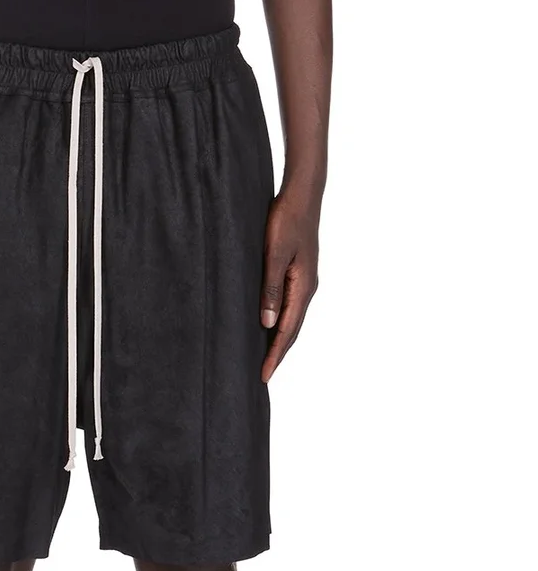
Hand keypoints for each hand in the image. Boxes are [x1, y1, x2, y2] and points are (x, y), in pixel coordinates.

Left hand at [260, 188, 320, 383]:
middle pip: (292, 331)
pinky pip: (291, 307)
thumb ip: (270, 289)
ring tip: (267, 359)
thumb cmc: (286, 219)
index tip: (264, 375)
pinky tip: (271, 328)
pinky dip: (281, 324)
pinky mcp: (299, 274)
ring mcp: (305, 282)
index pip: (286, 331)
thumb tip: (267, 323)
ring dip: (280, 341)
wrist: (302, 194)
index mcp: (302, 287)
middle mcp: (307, 288)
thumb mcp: (273, 254)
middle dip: (278, 355)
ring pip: (292, 320)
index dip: (275, 355)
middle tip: (263, 376)